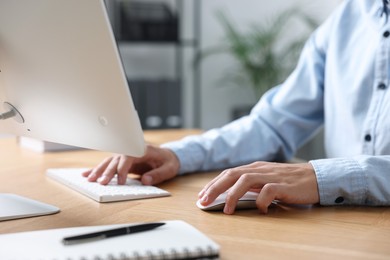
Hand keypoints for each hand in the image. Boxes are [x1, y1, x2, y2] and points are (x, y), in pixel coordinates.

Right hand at [82, 145, 179, 185]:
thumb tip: (145, 181)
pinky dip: (98, 169)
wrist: (169, 156)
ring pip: (110, 161)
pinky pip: (109, 164)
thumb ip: (158, 174)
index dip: (123, 169)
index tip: (121, 182)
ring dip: (99, 170)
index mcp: (143, 150)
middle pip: (117, 160)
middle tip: (101, 183)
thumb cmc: (169, 161)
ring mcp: (126, 155)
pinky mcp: (122, 161)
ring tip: (89, 179)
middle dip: (108, 171)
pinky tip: (87, 174)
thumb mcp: (169, 168)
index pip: (129, 157)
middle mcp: (132, 151)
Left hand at [198, 161, 318, 213]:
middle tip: (204, 201)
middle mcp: (260, 169)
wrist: (315, 177)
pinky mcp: (283, 185)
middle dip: (215, 188)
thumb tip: (231, 195)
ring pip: (245, 180)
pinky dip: (261, 201)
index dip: (213, 184)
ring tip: (226, 209)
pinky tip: (260, 210)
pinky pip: (268, 191)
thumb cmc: (289, 181)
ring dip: (233, 195)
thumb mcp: (266, 180)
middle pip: (232, 174)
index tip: (202, 196)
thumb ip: (251, 185)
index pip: (228, 173)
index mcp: (254, 168)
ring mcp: (271, 176)